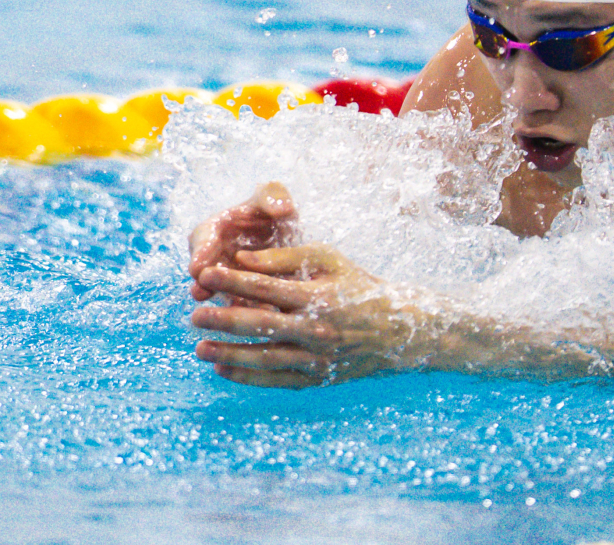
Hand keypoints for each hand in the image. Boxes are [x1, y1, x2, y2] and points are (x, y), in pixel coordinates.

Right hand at [188, 182, 298, 301]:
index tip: (198, 265)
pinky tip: (255, 318)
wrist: (291, 235)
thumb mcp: (275, 198)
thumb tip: (284, 208)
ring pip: (222, 289)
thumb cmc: (276, 211)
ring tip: (225, 310)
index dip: (201, 252)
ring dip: (222, 299)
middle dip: (204, 280)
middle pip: (205, 268)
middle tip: (201, 291)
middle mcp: (217, 254)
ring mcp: (230, 275)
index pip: (203, 237)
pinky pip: (243, 303)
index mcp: (218, 228)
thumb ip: (274, 197)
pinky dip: (247, 310)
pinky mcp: (244, 293)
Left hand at [192, 245, 426, 388]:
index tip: (205, 275)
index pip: (266, 288)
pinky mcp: (316, 378)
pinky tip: (222, 366)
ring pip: (264, 358)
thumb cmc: (357, 286)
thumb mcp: (330, 261)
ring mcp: (317, 357)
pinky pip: (275, 379)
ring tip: (199, 346)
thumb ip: (286, 256)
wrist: (397, 331)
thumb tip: (242, 258)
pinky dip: (247, 376)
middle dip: (223, 320)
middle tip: (195, 314)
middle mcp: (317, 329)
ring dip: (229, 353)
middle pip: (260, 325)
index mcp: (319, 296)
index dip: (232, 281)